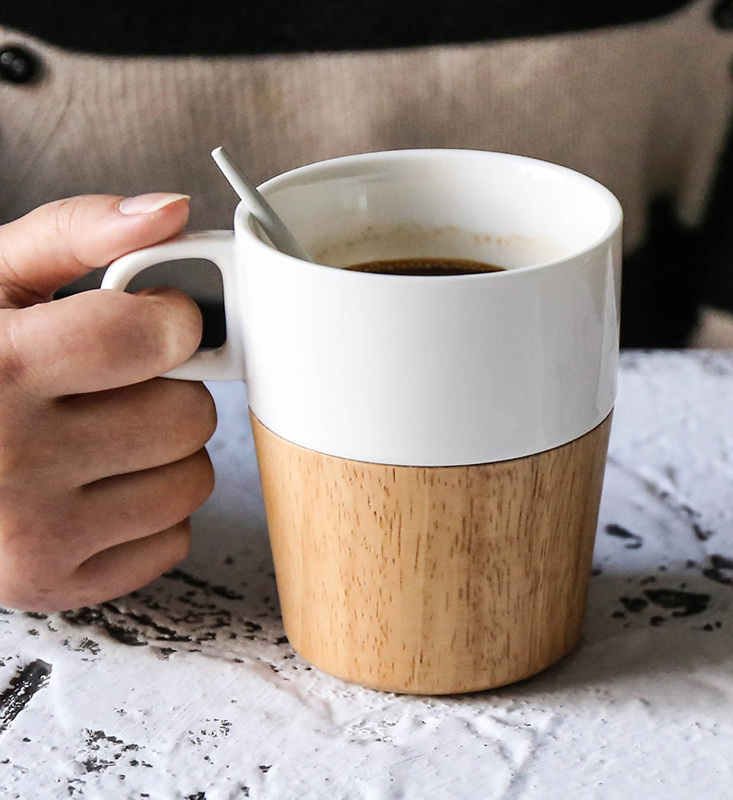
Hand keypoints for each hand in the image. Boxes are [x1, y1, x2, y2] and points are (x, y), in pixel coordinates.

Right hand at [0, 193, 215, 610]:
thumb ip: (73, 233)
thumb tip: (172, 212)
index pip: (155, 338)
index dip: (172, 321)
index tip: (157, 321)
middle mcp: (13, 464)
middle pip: (188, 415)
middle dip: (167, 389)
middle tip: (117, 385)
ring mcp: (34, 539)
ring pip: (191, 481)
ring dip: (164, 452)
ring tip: (102, 435)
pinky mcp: (53, 587)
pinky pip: (172, 540)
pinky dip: (149, 512)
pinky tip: (94, 489)